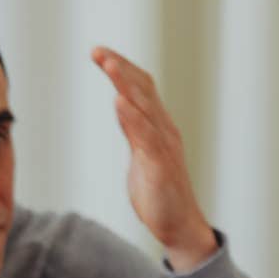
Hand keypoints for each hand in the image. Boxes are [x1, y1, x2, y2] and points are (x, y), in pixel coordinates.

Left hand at [91, 46, 215, 271]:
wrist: (181, 227)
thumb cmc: (161, 193)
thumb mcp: (141, 156)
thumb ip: (133, 131)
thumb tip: (122, 105)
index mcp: (159, 128)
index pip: (142, 89)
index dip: (123, 69)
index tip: (100, 53)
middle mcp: (164, 131)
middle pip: (143, 91)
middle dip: (120, 68)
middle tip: (97, 51)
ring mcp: (164, 148)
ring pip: (145, 108)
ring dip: (126, 84)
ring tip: (109, 64)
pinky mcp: (160, 166)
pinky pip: (146, 137)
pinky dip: (133, 117)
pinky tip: (119, 102)